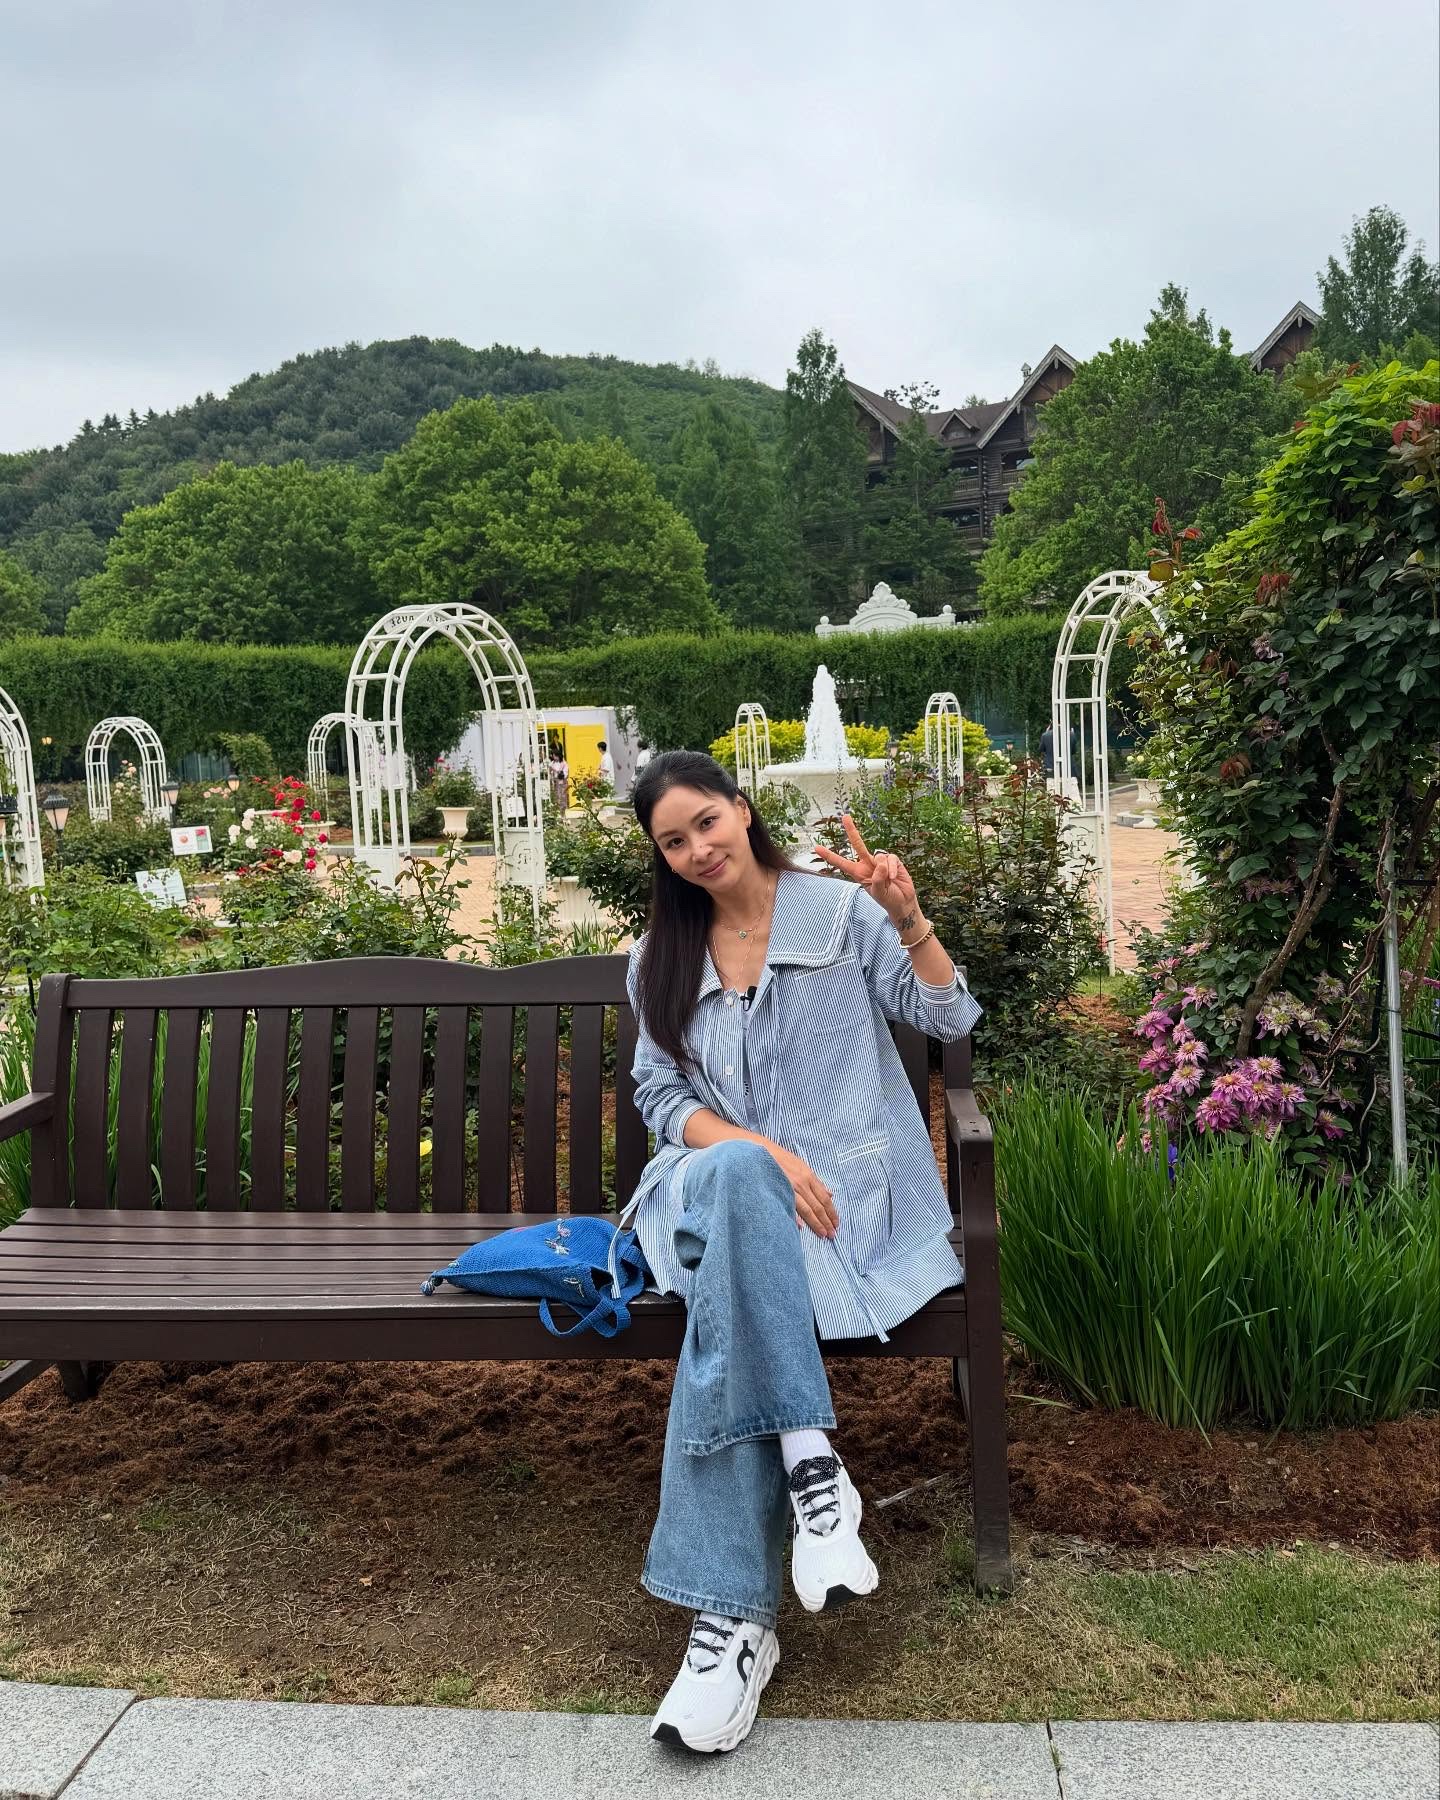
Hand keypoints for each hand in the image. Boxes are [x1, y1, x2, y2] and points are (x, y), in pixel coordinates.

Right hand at [767, 1144, 838, 1238]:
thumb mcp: (802, 1166)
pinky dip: (795, 1217)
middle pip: (818, 1206)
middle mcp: (802, 1183)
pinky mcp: (778, 1191)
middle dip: (827, 1221)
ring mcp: (790, 1188)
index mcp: (809, 1176)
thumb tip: (830, 1193)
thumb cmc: (782, 1159)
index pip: (824, 1198)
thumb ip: (816, 1181)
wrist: (761, 1152)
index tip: (836, 1223)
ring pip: (807, 1210)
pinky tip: (801, 1227)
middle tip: (833, 1234)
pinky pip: (789, 1207)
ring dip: (816, 1223)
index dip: (832, 1212)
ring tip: (823, 1234)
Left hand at [813, 814, 920, 928]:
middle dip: (852, 830)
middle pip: (858, 845)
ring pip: (879, 857)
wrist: (903, 901)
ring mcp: (880, 861)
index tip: (817, 848)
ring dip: (885, 870)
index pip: (842, 863)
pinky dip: (893, 869)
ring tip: (889, 882)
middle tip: (845, 816)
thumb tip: (881, 863)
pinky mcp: (892, 860)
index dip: (830, 856)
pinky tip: (894, 878)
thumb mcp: (879, 893)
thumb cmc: (888, 899)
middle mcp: (867, 864)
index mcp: (859, 873)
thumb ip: (877, 879)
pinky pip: (891, 859)